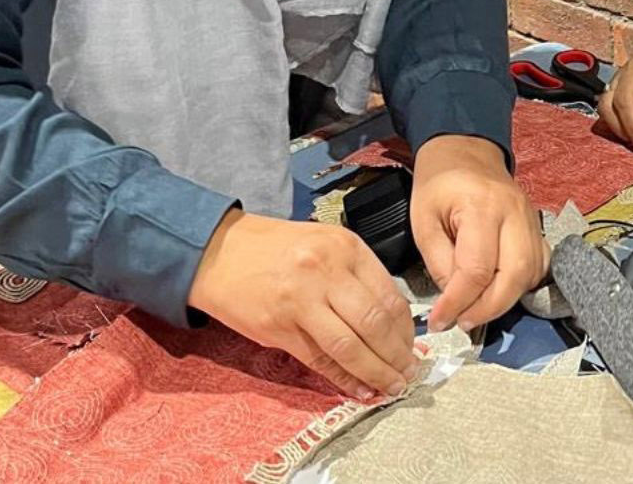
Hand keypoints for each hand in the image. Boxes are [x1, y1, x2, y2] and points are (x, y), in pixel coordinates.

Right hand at [188, 210, 419, 400]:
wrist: (218, 252)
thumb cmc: (276, 248)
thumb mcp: (326, 245)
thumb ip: (357, 276)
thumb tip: (392, 321)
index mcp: (346, 248)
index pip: (390, 296)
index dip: (407, 329)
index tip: (414, 347)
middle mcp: (327, 271)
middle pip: (375, 323)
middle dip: (398, 355)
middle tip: (409, 373)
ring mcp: (302, 300)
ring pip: (351, 346)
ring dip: (376, 372)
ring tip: (392, 387)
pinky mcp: (279, 327)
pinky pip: (320, 360)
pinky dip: (344, 379)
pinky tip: (359, 389)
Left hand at [409, 134, 546, 334]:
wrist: (466, 150)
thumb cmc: (439, 183)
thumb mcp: (422, 219)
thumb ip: (439, 262)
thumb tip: (454, 299)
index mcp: (482, 206)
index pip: (477, 268)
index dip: (458, 302)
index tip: (439, 320)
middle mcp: (515, 213)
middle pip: (514, 275)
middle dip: (488, 308)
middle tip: (462, 322)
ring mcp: (531, 220)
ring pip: (531, 274)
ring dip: (505, 300)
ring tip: (477, 310)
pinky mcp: (537, 227)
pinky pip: (540, 265)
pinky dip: (522, 286)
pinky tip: (500, 291)